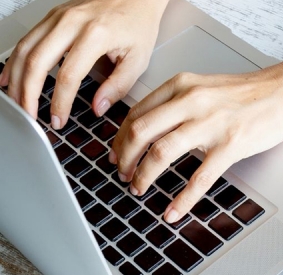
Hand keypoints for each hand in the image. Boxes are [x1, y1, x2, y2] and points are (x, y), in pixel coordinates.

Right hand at [0, 0, 167, 128]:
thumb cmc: (138, 24)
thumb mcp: (138, 59)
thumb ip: (118, 86)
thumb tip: (98, 108)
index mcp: (95, 35)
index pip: (69, 76)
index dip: (60, 102)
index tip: (59, 120)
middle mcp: (72, 22)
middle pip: (37, 61)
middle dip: (29, 94)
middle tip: (31, 116)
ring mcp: (59, 17)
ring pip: (25, 49)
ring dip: (16, 79)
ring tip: (18, 102)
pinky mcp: (53, 16)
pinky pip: (27, 39)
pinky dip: (15, 60)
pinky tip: (11, 77)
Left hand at [110, 65, 282, 222]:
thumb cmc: (251, 92)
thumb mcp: (206, 87)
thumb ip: (179, 103)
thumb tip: (155, 128)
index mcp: (182, 86)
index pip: (137, 113)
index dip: (120, 138)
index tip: (116, 154)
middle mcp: (191, 101)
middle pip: (140, 132)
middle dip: (124, 159)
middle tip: (122, 175)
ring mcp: (211, 124)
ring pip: (162, 153)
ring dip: (144, 176)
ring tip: (139, 189)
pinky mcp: (230, 145)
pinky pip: (199, 178)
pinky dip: (182, 199)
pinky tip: (174, 211)